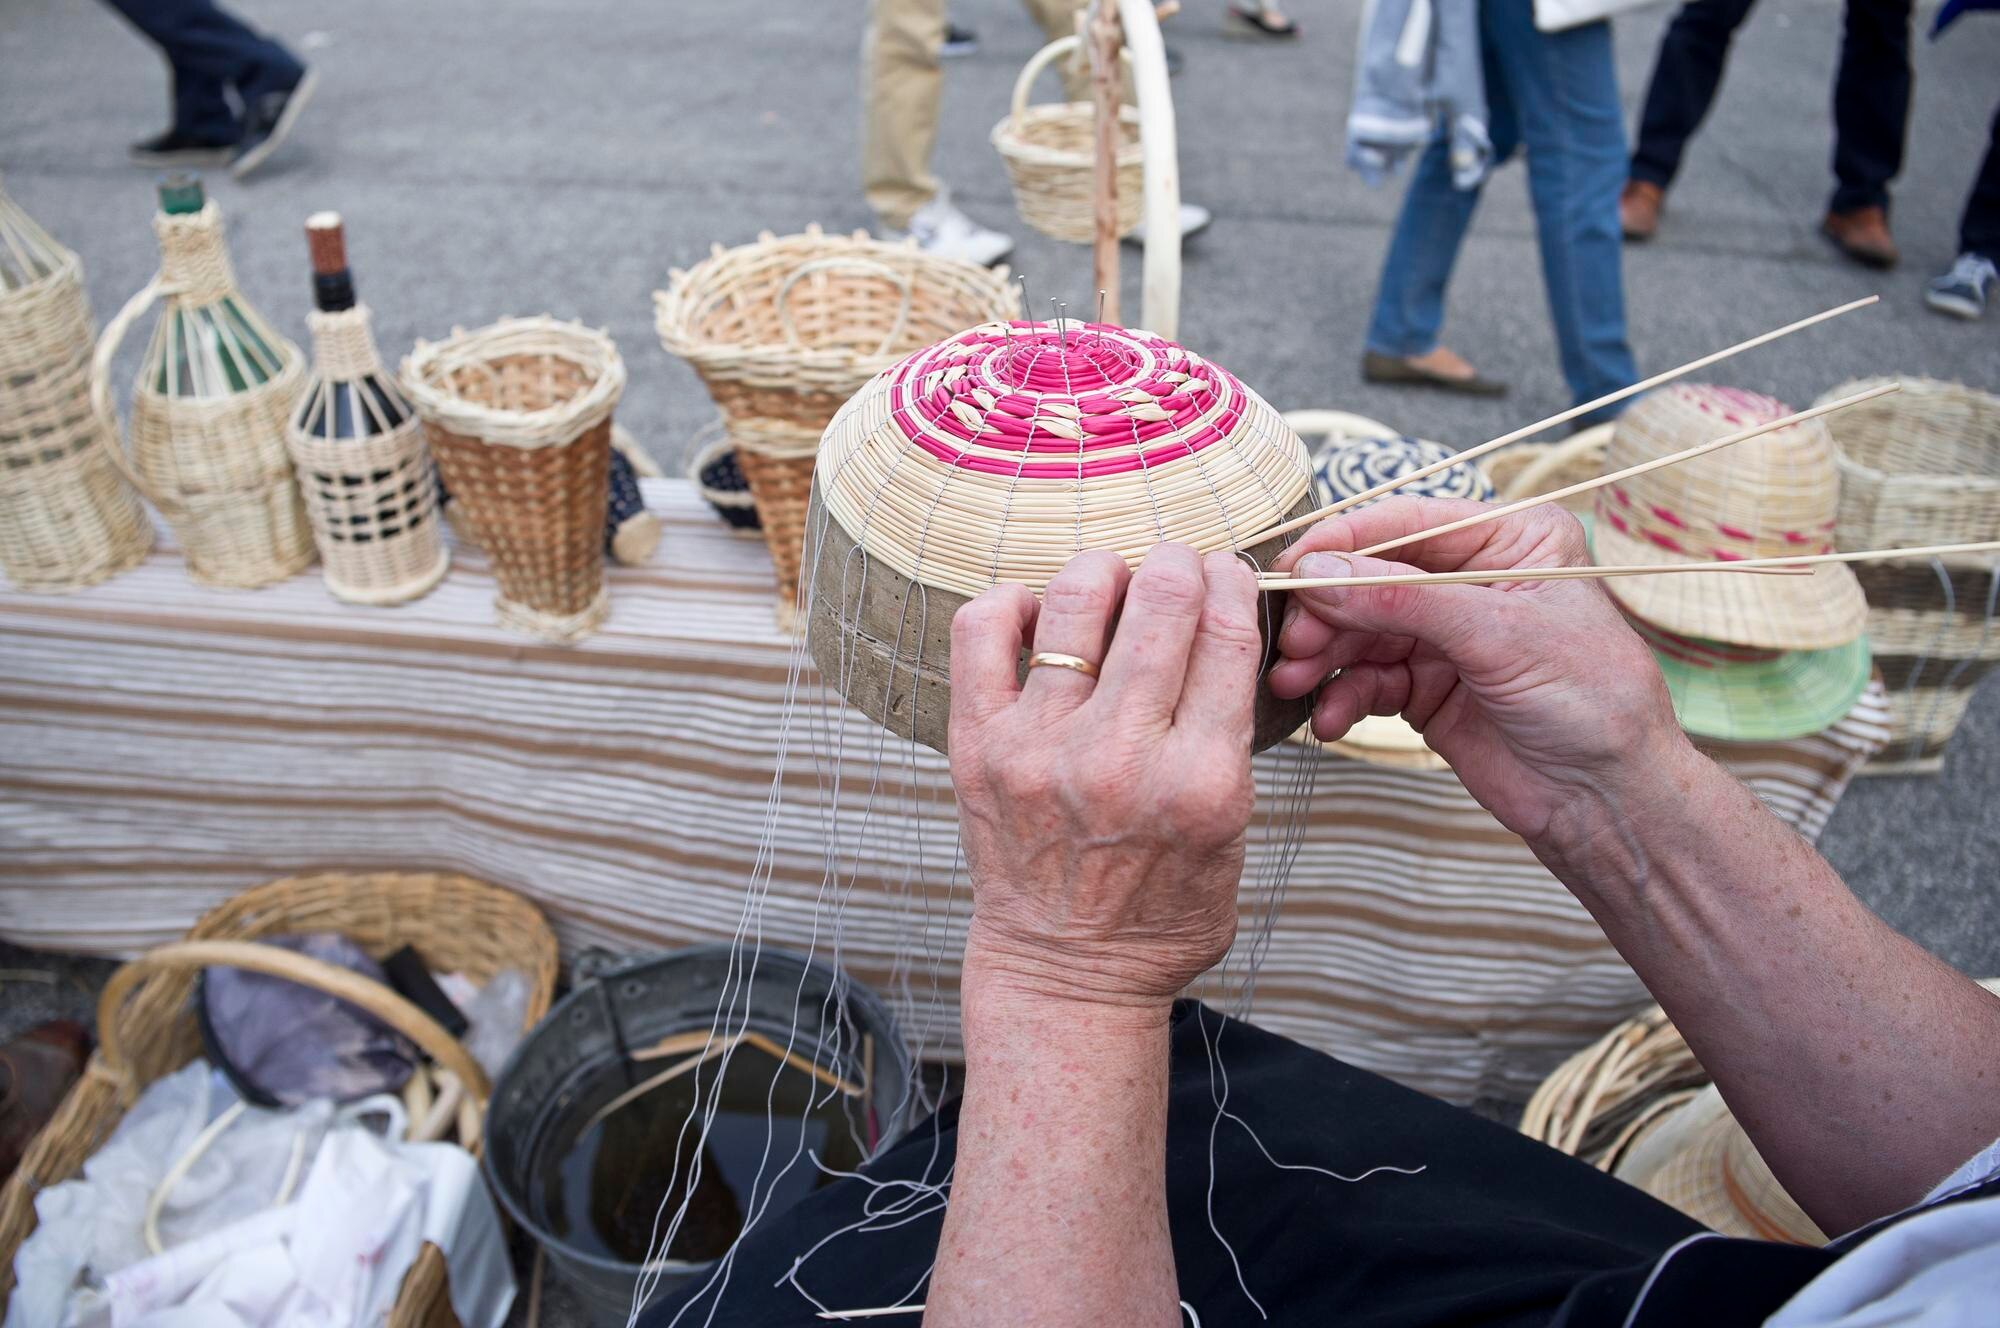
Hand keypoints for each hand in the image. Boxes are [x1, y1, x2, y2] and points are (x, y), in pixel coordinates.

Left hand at [947, 545, 1261, 1011]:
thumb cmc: (1160, 910)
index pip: (1227, 633)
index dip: (1232, 582)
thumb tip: (1222, 625)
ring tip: (1109, 583)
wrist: (1065, 974)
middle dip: (1177, 563)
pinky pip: (981, 633)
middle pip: (1160, 601)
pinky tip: (1035, 613)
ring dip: (1103, 571)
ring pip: (1073, 600)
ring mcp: (1041, 749)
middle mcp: (1121, 758)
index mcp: (1201, 781)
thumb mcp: (1234, 834)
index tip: (1226, 574)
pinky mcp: (978, 748)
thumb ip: (1232, 738)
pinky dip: (1011, 601)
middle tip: (1174, 565)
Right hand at [1267, 497, 1690, 845]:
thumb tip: (1321, 572)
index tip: (1295, 566)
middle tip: (1293, 641)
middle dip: (1328, 611)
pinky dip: (1344, 697)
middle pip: (1372, 578)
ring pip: (1360, 630)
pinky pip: (1367, 679)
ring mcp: (1446, 634)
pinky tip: (1331, 718)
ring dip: (1325, 657)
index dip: (1346, 543)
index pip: (1409, 523)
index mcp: (1509, 539)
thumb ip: (1404, 600)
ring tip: (1296, 682)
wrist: (1607, 799)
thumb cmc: (1592, 702)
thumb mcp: (1500, 635)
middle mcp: (1471, 579)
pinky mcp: (1425, 686)